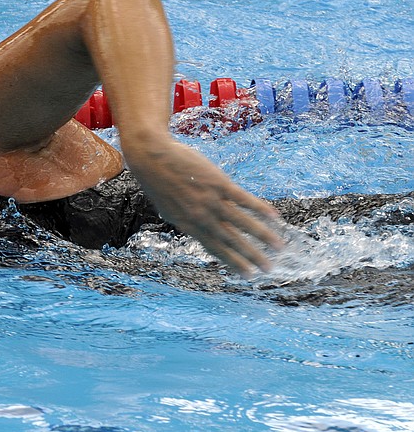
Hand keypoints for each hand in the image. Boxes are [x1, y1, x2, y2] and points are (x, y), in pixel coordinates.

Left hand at [127, 138, 283, 275]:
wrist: (151, 157)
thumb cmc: (157, 180)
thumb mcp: (166, 207)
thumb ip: (181, 219)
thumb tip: (190, 228)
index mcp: (188, 225)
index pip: (215, 248)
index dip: (232, 261)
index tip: (247, 274)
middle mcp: (201, 217)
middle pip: (231, 241)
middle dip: (251, 257)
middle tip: (268, 269)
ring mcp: (211, 201)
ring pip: (242, 223)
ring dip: (263, 236)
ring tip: (279, 247)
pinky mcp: (218, 184)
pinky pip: (244, 200)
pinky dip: (260, 209)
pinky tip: (275, 217)